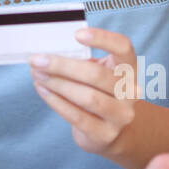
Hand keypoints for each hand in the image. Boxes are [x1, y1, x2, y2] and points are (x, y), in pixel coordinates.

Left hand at [29, 25, 139, 155]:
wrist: (111, 131)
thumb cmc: (99, 93)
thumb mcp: (98, 73)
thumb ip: (81, 63)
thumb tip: (47, 56)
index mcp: (129, 69)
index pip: (123, 47)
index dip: (103, 38)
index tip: (77, 34)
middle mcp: (130, 92)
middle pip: (96, 75)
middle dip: (62, 66)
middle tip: (38, 60)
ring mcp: (120, 116)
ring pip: (87, 97)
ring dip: (57, 84)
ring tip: (38, 75)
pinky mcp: (105, 134)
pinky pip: (77, 116)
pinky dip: (56, 101)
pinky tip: (43, 90)